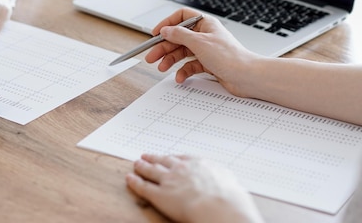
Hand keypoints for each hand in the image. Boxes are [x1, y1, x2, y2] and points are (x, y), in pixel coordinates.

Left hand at [126, 154, 261, 222]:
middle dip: (154, 158)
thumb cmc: (229, 197)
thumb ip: (225, 180)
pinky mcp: (159, 195)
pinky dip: (135, 182)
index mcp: (199, 164)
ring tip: (136, 163)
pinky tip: (129, 178)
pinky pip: (143, 186)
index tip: (169, 157)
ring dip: (142, 166)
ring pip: (151, 170)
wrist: (218, 205)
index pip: (182, 158)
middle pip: (164, 161)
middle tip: (146, 155)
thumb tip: (232, 185)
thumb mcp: (231, 182)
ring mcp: (169, 180)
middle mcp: (181, 169)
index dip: (173, 158)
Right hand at [145, 8, 261, 96]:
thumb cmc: (230, 57)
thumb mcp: (199, 43)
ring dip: (171, 60)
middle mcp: (205, 35)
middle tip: (152, 56)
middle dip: (164, 47)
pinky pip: (190, 65)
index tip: (156, 33)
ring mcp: (206, 50)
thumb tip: (166, 30)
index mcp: (205, 24)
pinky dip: (183, 71)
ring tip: (162, 68)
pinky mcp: (208, 64)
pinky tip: (180, 77)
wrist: (246, 76)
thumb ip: (179, 35)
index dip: (167, 24)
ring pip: (182, 52)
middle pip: (178, 37)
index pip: (181, 17)